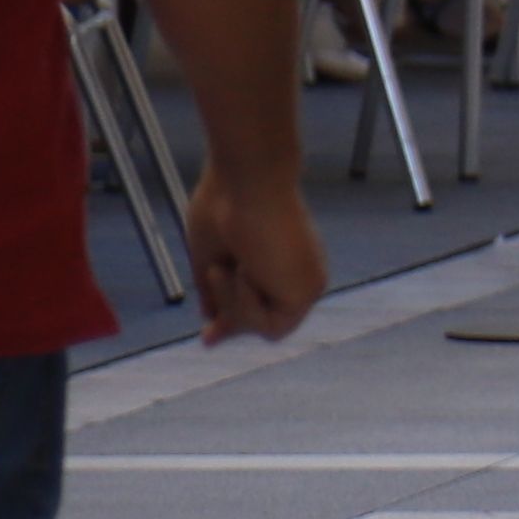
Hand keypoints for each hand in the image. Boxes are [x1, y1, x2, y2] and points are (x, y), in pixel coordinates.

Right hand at [190, 169, 325, 342]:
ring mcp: (309, 282)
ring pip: (264, 327)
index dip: (235, 319)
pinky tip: (247, 273)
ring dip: (232, 304)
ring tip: (225, 267)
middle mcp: (300, 272)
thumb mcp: (212, 256)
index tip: (207, 337)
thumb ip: (215, 291)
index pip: (263, 301)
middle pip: (265, 319)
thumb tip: (211, 319)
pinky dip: (247, 306)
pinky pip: (270, 327)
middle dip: (234, 325)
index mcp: (280, 259)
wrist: (246, 179)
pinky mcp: (311, 291)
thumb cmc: (225, 206)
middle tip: (207, 338)